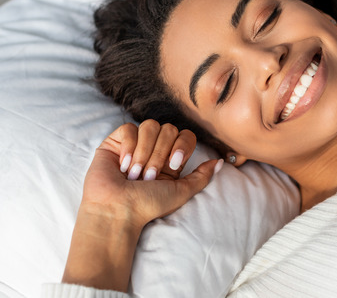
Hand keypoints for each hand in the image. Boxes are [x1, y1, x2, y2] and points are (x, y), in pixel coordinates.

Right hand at [81, 120, 220, 228]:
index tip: (172, 166)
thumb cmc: (147, 205)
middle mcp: (154, 149)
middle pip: (169, 129)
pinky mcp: (115, 142)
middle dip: (160, 154)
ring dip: (145, 153)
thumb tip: (221, 161)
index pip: (185, 135)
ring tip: (135, 174)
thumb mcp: (181, 192)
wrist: (117, 210)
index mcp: (170, 159)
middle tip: (149, 177)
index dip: (182, 146)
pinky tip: (123, 165)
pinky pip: (128, 128)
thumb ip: (202, 176)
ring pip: (150, 126)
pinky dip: (128, 147)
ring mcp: (134, 144)